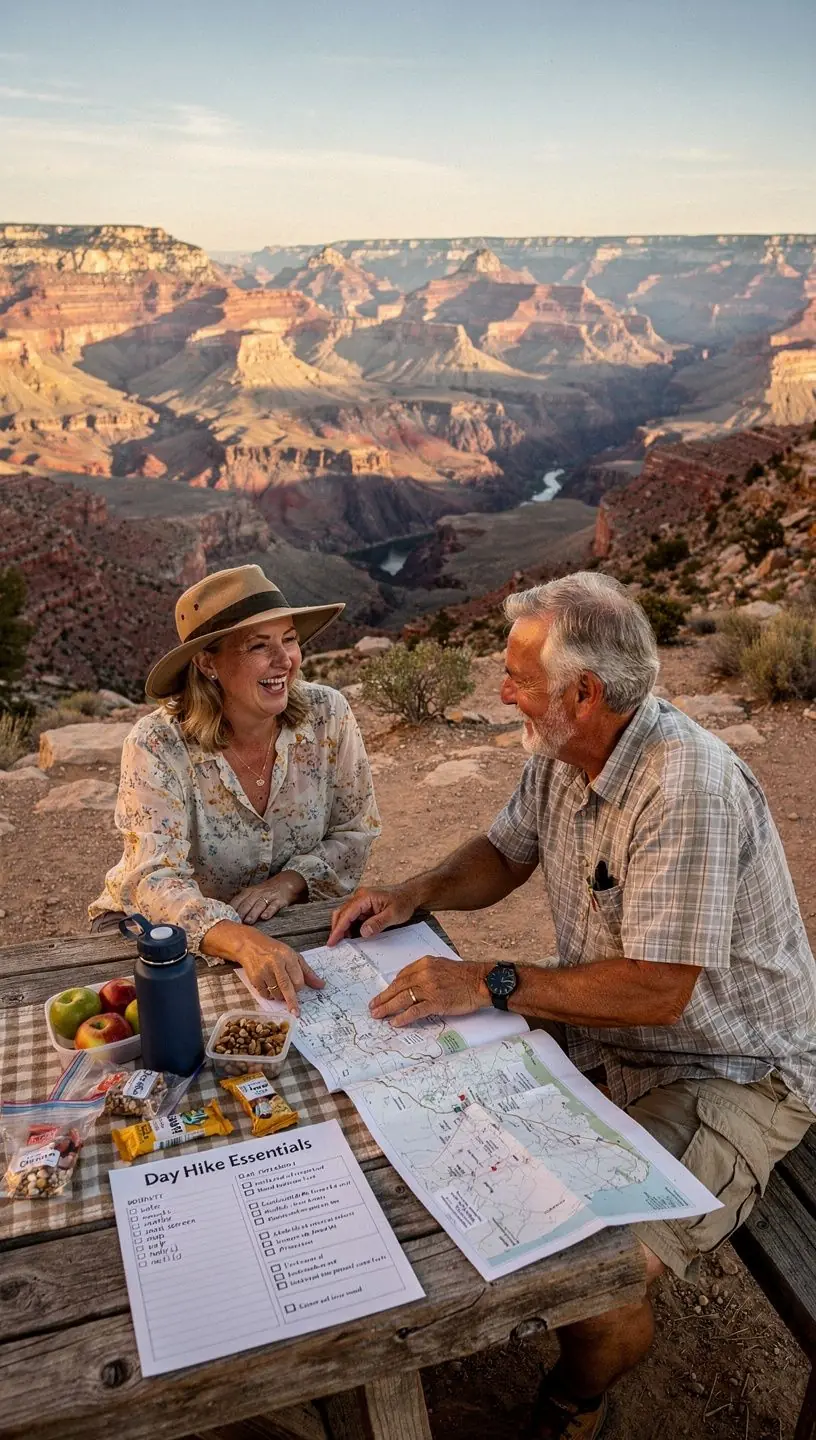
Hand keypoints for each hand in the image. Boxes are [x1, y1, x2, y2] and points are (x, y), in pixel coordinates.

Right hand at [203, 923, 323, 1014]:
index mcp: (288, 957)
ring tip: (279, 988)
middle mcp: (275, 963)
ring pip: (276, 993)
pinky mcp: (254, 978)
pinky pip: (265, 994)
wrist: (250, 945)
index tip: (299, 990)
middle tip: (295, 1011)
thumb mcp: (293, 956)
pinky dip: (269, 995)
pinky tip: (270, 988)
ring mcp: (263, 971)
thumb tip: (321, 985)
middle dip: (292, 1001)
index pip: (298, 979)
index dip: (299, 987)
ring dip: (280, 996)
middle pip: (286, 988)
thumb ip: (307, 972)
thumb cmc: (275, 951)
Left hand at [231, 870, 307, 924]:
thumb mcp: (253, 893)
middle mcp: (257, 894)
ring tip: (248, 921)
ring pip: (259, 905)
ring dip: (253, 913)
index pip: (237, 901)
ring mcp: (268, 897)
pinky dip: (269, 911)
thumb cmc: (266, 891)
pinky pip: (273, 906)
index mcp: (248, 892)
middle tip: (235, 923)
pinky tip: (265, 917)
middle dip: (240, 913)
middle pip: (246, 904)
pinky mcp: (279, 900)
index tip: (225, 919)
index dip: (231, 910)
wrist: (286, 882)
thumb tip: (229, 917)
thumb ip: (242, 903)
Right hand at [328, 884, 416, 945]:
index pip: (347, 914)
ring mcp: (360, 901)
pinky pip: (352, 916)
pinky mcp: (363, 906)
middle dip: (336, 929)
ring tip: (341, 942)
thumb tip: (363, 932)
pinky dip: (349, 926)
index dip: (338, 929)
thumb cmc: (403, 902)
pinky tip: (350, 936)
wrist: (410, 894)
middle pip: (341, 913)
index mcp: (364, 897)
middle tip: (333, 944)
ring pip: (345, 915)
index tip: (332, 941)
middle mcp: (359, 897)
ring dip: (342, 928)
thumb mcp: (393, 915)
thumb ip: (378, 923)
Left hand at [369, 956, 489, 1026]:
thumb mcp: (441, 965)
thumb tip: (408, 983)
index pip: (401, 976)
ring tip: (378, 1015)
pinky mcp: (436, 1002)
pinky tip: (395, 1022)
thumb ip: (424, 971)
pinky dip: (403, 1017)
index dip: (390, 988)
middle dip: (383, 998)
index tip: (383, 995)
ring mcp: (429, 988)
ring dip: (388, 1008)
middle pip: (398, 987)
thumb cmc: (464, 975)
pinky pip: (415, 1011)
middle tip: (373, 1006)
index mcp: (424, 964)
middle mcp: (424, 974)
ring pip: (402, 999)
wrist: (480, 981)